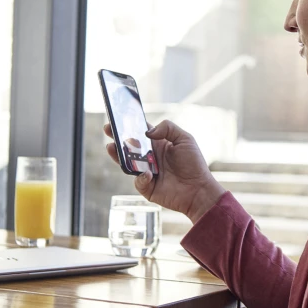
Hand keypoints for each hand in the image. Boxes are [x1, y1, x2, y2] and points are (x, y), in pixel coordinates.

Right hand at [103, 120, 224, 221]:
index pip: (140, 133)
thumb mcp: (185, 139)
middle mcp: (150, 157)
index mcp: (159, 144)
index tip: (118, 118)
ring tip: (111, 146)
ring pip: (127, 163)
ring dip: (118, 155)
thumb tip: (147, 132)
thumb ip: (168, 128)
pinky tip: (148, 174)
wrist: (199, 189)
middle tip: (108, 129)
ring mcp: (147, 172)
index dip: (129, 125)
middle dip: (117, 138)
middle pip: (129, 146)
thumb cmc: (194, 163)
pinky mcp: (147, 187)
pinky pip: (138, 181)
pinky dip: (141, 177)